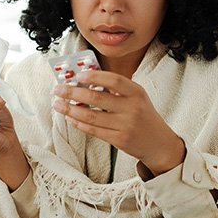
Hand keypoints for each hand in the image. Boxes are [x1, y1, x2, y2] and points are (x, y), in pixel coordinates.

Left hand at [52, 70, 185, 175]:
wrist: (159, 143)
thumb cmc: (144, 116)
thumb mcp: (137, 98)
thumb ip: (117, 89)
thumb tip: (87, 81)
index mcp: (137, 93)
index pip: (113, 80)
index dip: (94, 76)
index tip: (77, 75)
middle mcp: (132, 108)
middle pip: (97, 97)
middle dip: (73, 92)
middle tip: (58, 89)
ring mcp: (125, 125)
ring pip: (91, 116)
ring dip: (71, 109)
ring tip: (58, 104)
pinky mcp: (119, 140)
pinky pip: (94, 130)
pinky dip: (79, 123)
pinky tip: (70, 118)